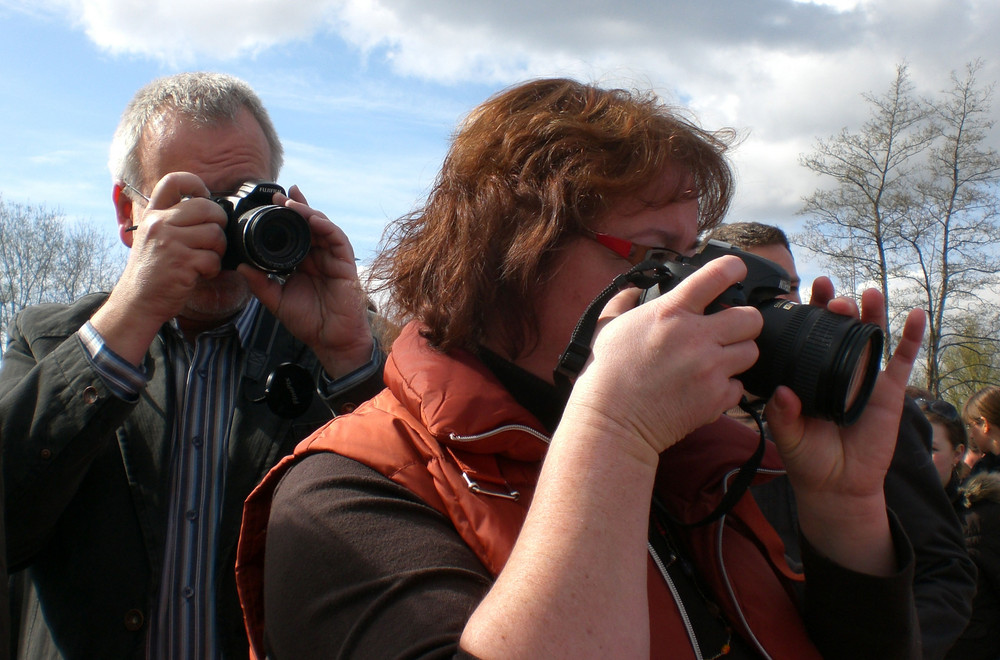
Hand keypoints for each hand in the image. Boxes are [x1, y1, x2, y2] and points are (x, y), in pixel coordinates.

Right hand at [93, 172, 228, 361]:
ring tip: (203, 261)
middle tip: (212, 240)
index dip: (196, 184)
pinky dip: (212, 269)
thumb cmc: (152, 272)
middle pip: (207, 207)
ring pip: (215, 234)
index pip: (174, 180)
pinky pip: (213, 259)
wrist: (137, 302)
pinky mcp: (181, 262)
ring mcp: (170, 242)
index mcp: (154, 214)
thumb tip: (209, 208)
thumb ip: (174, 221)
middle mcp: (160, 224)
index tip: (204, 199)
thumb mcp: (153, 238)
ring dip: (217, 251)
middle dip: (219, 224)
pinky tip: (199, 274)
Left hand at [240, 185, 373, 377]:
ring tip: (291, 204)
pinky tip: (313, 219)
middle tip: (278, 195)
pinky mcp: (345, 264)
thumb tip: (241, 266)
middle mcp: (318, 257)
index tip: (269, 203)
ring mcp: (332, 259)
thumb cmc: (308, 322)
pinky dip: (326, 226)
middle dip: (295, 207)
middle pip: (309, 224)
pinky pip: (337, 239)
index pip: (294, 233)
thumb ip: (260, 283)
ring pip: (322, 227)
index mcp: (303, 263)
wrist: (331, 340)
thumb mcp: (276, 301)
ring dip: (308, 212)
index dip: (285, 217)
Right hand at [566, 255, 762, 463]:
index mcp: (670, 312)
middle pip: (750, 318)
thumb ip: (624, 300)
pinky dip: (726, 388)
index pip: (717, 275)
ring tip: (716, 361)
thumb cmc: (604, 374)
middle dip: (742, 322)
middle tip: (727, 330)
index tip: (736, 271)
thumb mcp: (607, 326)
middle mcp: (696, 336)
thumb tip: (634, 288)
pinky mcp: (716, 398)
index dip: (733, 268)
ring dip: (736, 355)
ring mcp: (710, 368)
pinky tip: (706, 388)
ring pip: (751, 351)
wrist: (611, 422)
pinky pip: (739, 387)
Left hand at [765, 285, 925, 574]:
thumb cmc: (807, 459)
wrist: (836, 487)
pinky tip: (915, 314)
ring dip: (870, 312)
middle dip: (836, 306)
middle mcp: (835, 369)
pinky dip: (910, 337)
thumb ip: (783, 415)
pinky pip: (901, 360)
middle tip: (831, 295)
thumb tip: (782, 392)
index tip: (801, 291)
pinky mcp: (889, 392)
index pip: (807, 335)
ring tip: (868, 292)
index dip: (807, 312)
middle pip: (838, 328)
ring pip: (870, 337)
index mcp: (808, 373)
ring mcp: (863, 377)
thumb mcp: (788, 436)